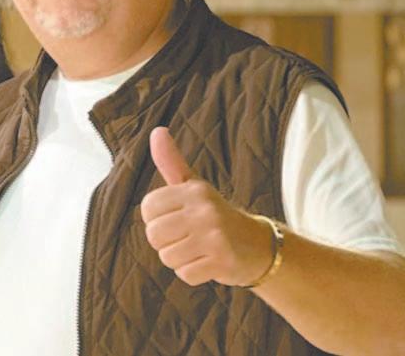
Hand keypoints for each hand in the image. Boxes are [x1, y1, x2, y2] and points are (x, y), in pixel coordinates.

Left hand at [141, 127, 273, 286]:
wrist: (257, 245)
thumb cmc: (213, 213)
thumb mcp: (193, 186)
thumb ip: (171, 162)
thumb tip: (157, 130)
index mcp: (194, 190)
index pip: (147, 209)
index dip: (155, 219)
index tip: (175, 218)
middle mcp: (205, 210)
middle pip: (154, 235)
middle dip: (165, 242)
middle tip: (187, 237)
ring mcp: (215, 236)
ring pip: (168, 257)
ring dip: (179, 259)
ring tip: (198, 249)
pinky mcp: (223, 261)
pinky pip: (185, 274)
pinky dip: (193, 273)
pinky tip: (208, 262)